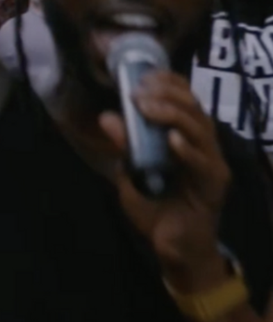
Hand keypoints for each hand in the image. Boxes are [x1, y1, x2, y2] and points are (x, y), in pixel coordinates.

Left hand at [98, 70, 232, 293]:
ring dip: (173, 114)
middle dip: (168, 95)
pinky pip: (204, 164)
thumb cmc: (155, 207)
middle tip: (139, 90)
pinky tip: (171, 140)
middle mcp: (204, 147)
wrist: (172, 246)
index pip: (187, 101)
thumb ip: (124, 146)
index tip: (143, 74)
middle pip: (195, 110)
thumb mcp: (131, 173)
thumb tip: (107, 117)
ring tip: (147, 106)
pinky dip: (188, 149)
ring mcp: (212, 165)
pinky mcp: (214, 186)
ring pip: (201, 130)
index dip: (170, 84)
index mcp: (187, 138)